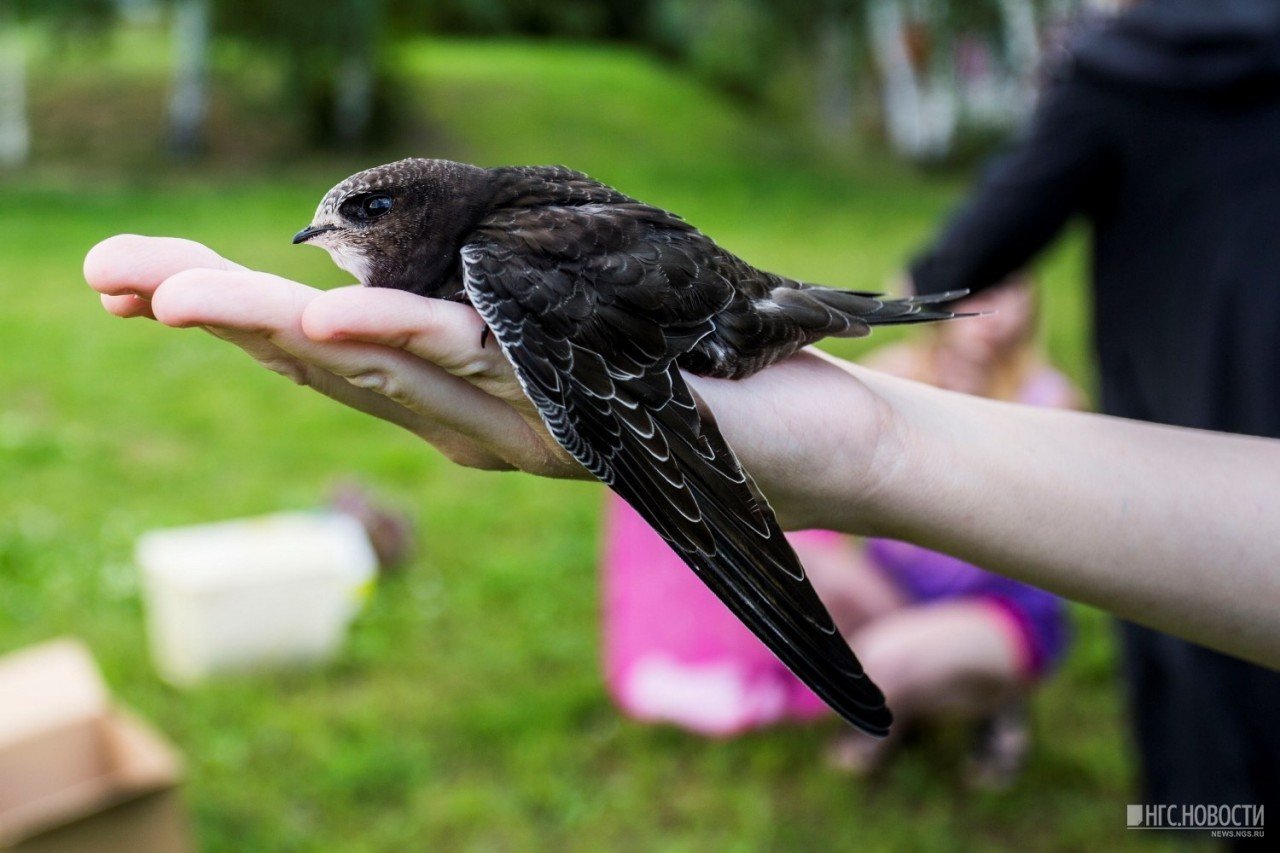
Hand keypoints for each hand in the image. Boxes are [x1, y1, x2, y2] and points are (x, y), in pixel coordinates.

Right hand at [83, 236, 901, 529]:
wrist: (810, 448)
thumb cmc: (689, 376)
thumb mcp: (570, 323)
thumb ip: (491, 312)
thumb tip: (406, 268)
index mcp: (464, 398)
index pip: (329, 351)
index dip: (233, 317)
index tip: (139, 279)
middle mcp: (474, 422)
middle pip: (325, 365)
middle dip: (213, 319)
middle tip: (107, 277)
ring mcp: (522, 425)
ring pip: (380, 373)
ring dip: (271, 332)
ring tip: (172, 293)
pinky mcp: (581, 413)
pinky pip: (481, 375)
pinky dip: (403, 345)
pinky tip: (329, 318)